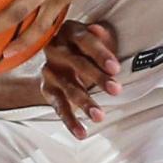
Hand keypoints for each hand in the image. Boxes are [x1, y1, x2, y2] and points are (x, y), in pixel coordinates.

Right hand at [42, 21, 121, 138]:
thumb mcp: (95, 37)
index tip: (116, 68)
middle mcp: (55, 49)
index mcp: (70, 32)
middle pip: (76, 64)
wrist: (59, 54)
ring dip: (84, 103)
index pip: (85, 41)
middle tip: (116, 91)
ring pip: (67, 88)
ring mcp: (49, 70)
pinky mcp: (46, 88)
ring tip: (99, 117)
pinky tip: (81, 133)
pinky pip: (58, 106)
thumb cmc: (86, 44)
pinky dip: (70, 121)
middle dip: (97, 78)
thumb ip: (101, 35)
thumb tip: (99, 29)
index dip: (100, 54)